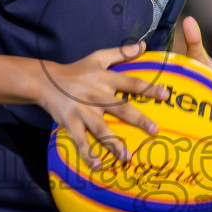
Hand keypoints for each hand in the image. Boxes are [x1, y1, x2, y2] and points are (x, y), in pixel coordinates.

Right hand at [37, 41, 169, 168]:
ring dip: (114, 144)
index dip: (149, 89)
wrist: (45, 81)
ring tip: (127, 158)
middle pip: (121, 108)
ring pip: (101, 129)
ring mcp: (83, 111)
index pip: (131, 83)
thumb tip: (144, 45)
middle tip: (154, 130)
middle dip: (138, 120)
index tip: (166, 96)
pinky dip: (88, 154)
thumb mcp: (97, 58)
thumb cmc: (76, 70)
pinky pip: (81, 141)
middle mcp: (96, 95)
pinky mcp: (70, 122)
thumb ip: (121, 52)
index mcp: (105, 79)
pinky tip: (98, 166)